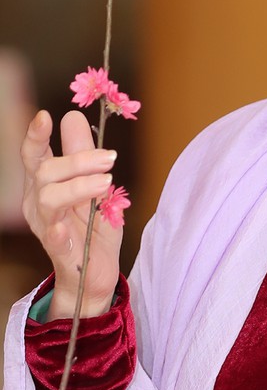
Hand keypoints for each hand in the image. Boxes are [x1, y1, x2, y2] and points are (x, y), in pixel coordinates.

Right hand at [21, 109, 121, 318]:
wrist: (95, 273)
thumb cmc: (92, 227)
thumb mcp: (94, 185)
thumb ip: (84, 155)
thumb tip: (73, 116)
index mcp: (45, 184)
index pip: (33, 155)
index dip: (35, 136)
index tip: (46, 116)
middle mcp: (39, 202)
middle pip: (46, 172)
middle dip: (78, 159)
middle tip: (110, 158)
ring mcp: (46, 227)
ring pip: (50, 198)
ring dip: (78, 186)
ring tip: (105, 183)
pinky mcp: (60, 251)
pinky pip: (53, 239)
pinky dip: (58, 231)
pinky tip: (66, 226)